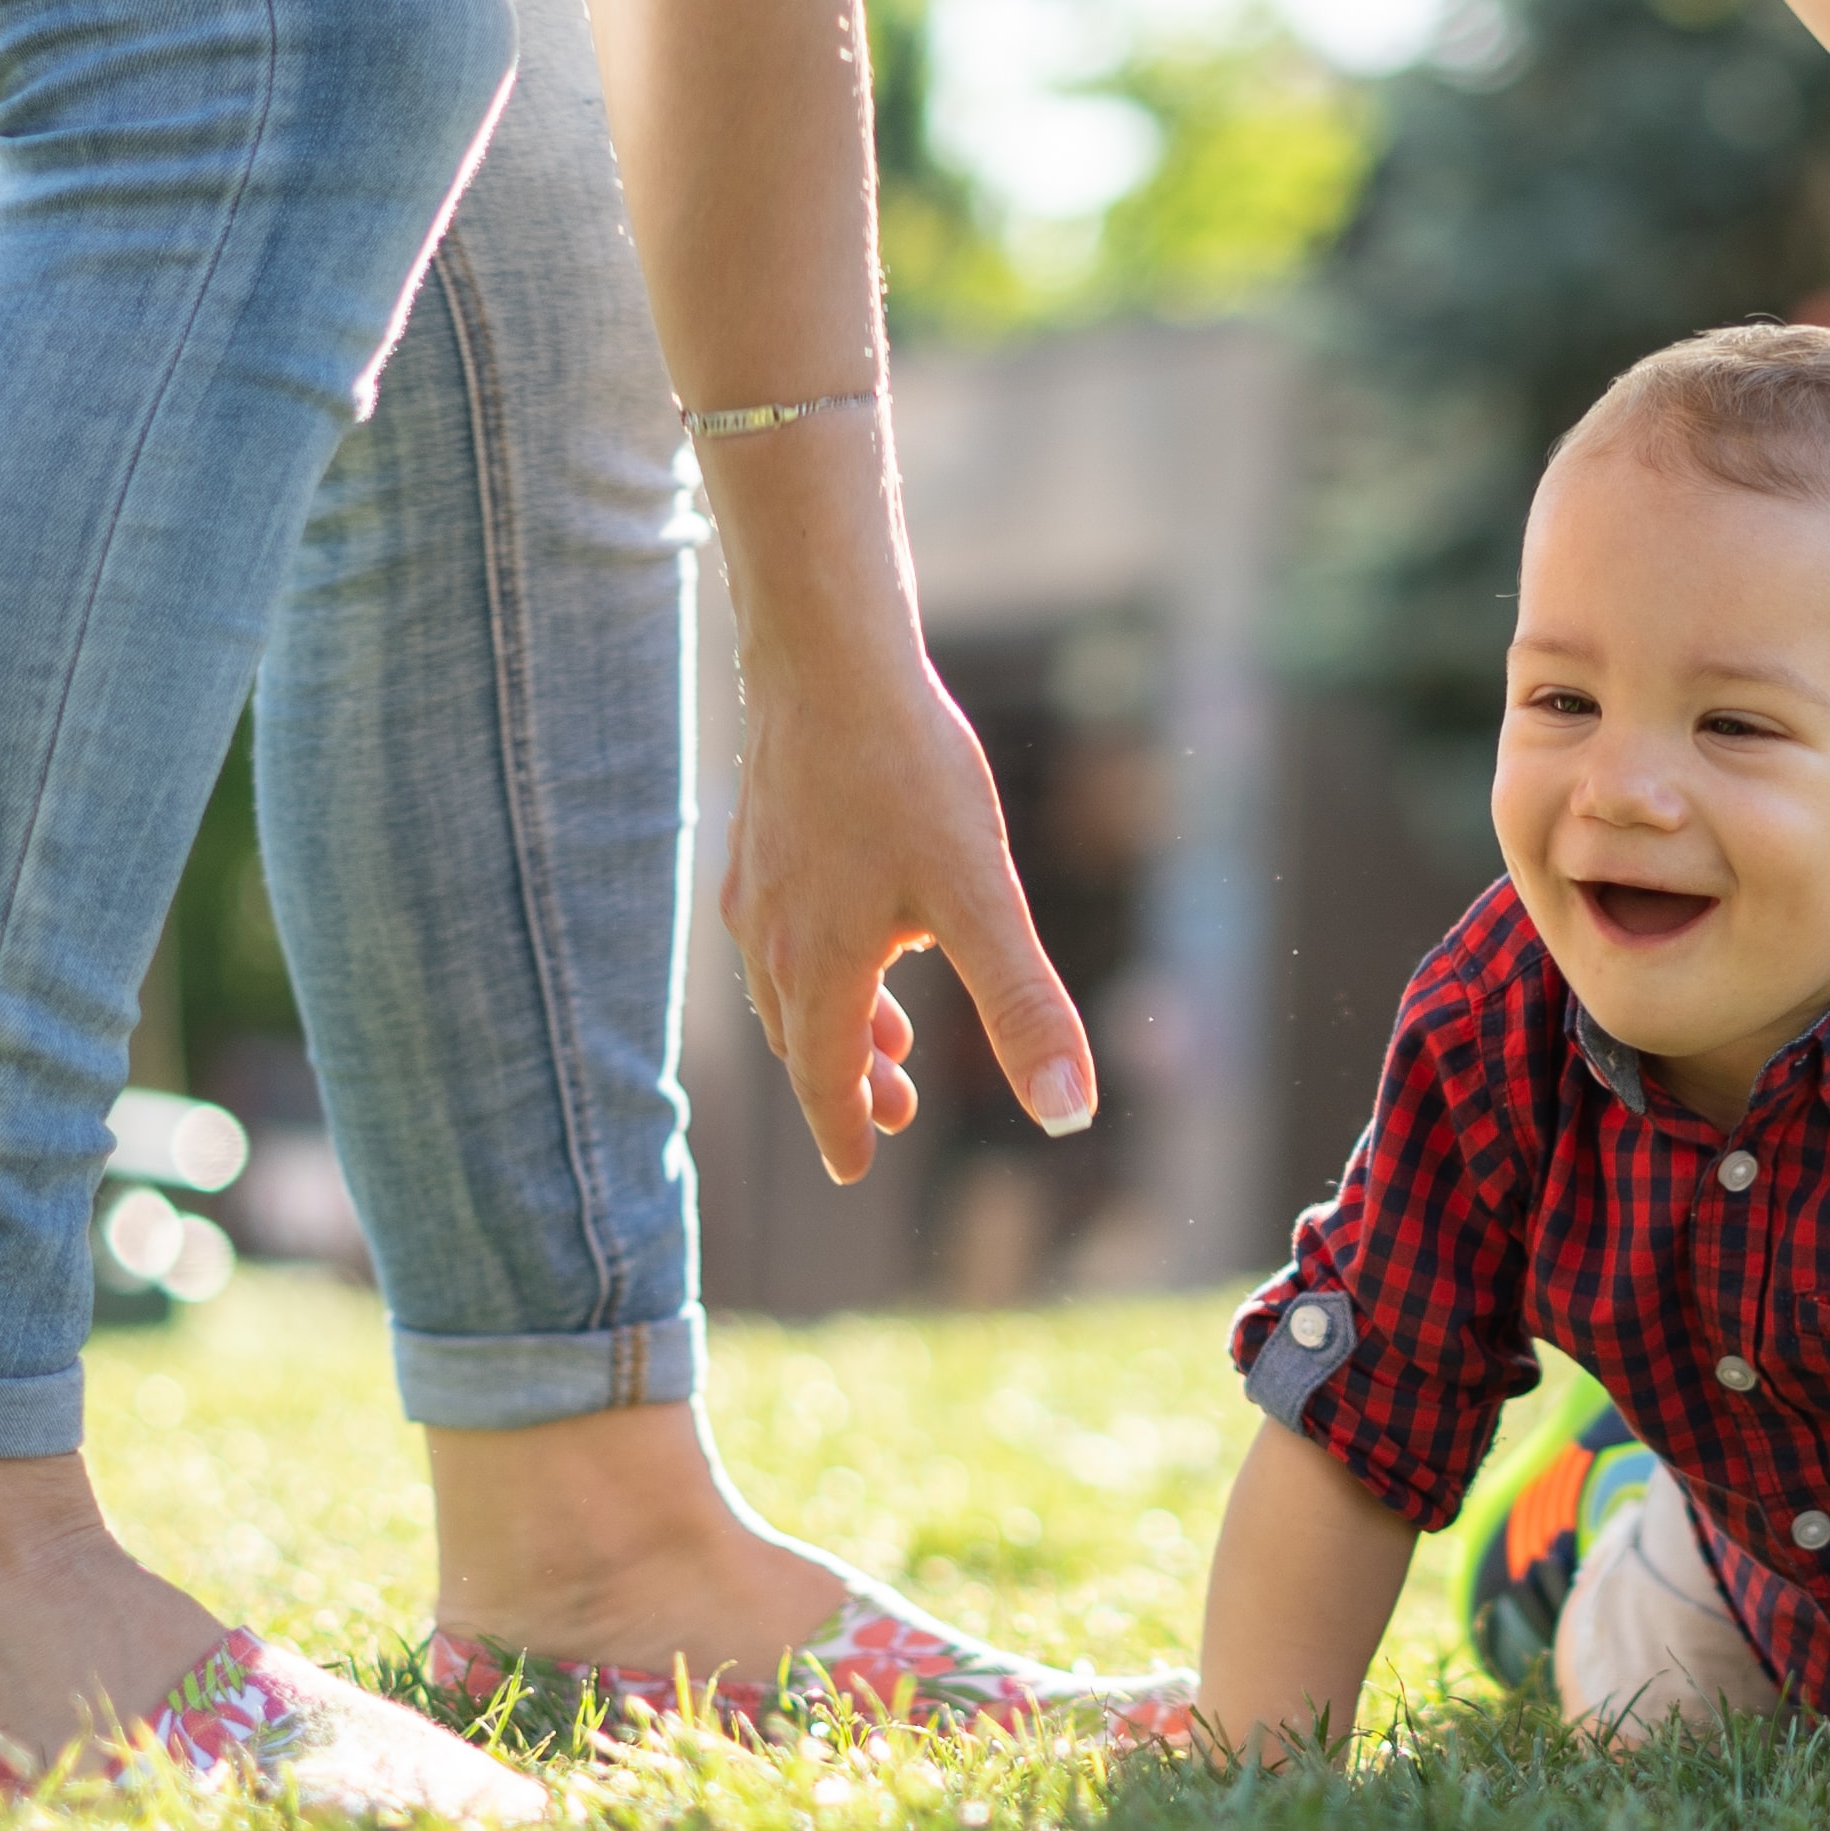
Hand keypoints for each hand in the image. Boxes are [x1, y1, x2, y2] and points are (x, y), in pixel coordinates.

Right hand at [716, 629, 1096, 1184]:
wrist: (828, 660)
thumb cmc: (908, 774)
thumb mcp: (982, 899)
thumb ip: (1024, 1008)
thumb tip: (1070, 1114)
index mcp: (822, 966)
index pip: (826, 1076)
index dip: (844, 1128)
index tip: (855, 1170)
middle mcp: (774, 936)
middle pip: (805, 1038)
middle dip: (849, 1083)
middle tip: (892, 1114)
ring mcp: (759, 884)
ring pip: (790, 983)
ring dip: (837, 1022)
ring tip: (889, 1036)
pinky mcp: (760, 835)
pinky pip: (781, 927)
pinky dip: (820, 960)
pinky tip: (863, 927)